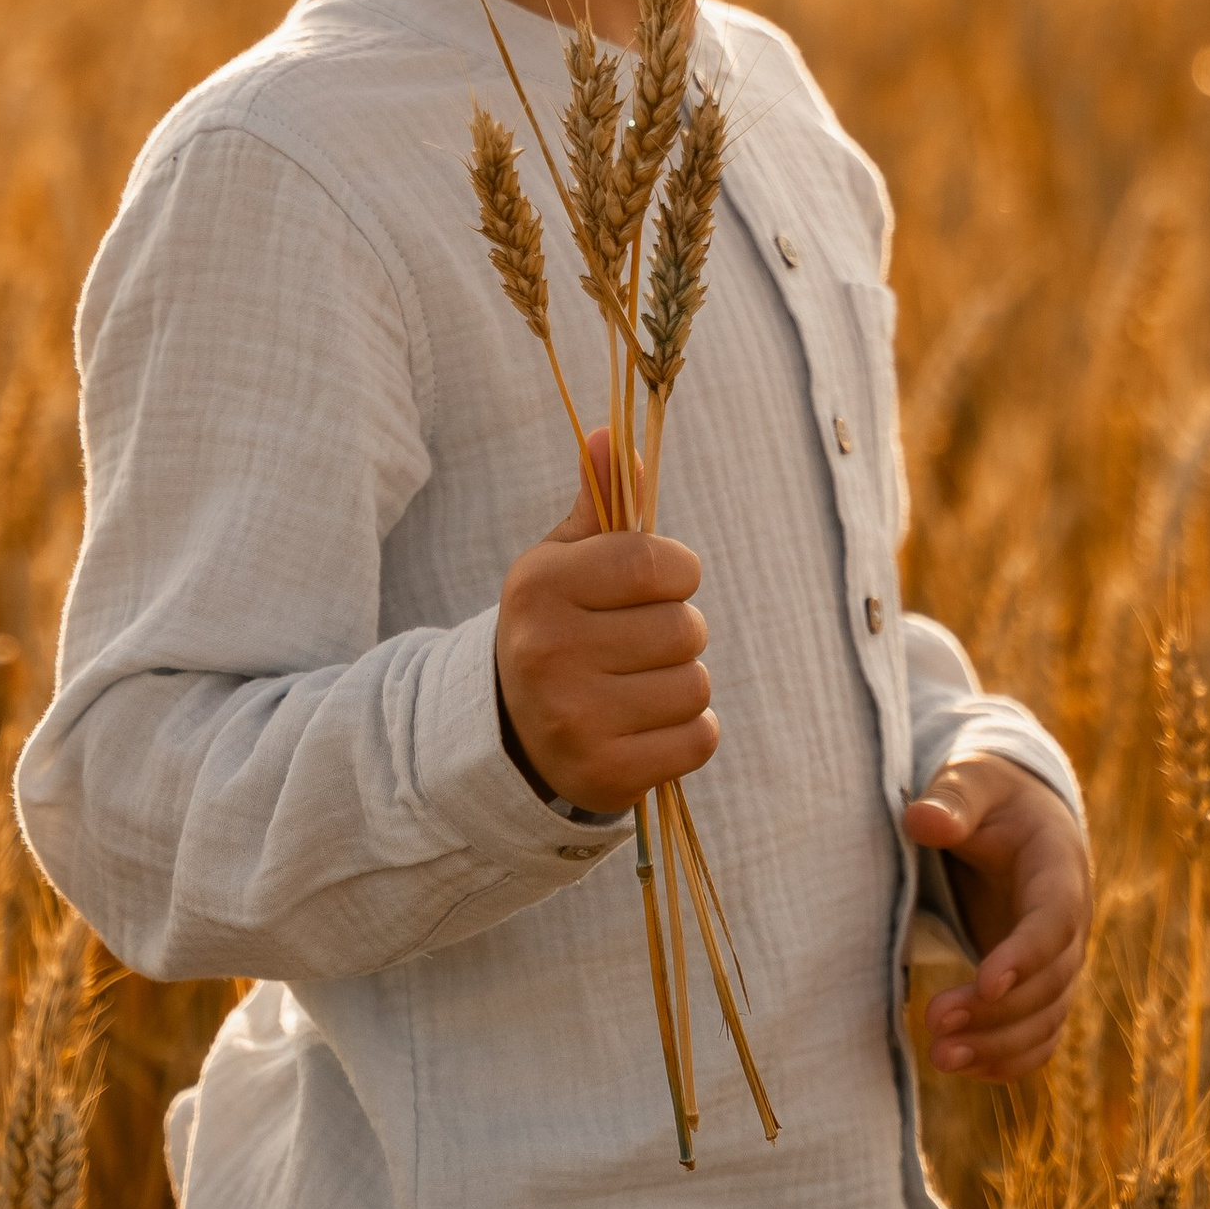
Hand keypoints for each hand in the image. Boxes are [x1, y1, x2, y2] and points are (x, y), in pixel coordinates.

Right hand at [495, 432, 717, 817]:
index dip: (678, 572)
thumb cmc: (557, 625)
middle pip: (686, 629)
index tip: (662, 583)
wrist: (510, 731)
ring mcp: (574, 719)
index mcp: (541, 586)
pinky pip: (699, 739)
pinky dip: (689, 732)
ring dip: (683, 684)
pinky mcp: (603, 775)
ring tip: (640, 686)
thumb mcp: (564, 561)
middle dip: (678, 632)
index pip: (656, 563)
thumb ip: (600, 500)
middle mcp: (550, 652)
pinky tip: (648, 726)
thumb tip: (612, 433)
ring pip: (696, 685)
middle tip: (639, 644)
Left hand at [904, 756, 1092, 1080]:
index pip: (1055, 919)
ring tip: (940, 1057)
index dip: (1025, 954)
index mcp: (1059, 867)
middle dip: (997, 1010)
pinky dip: (1009, 1059)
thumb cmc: (990, 798)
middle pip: (1050, 981)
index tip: (984, 981)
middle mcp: (1072, 922)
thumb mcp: (972, 781)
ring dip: (999, 1045)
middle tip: (935, 1020)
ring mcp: (1060, 960)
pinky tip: (964, 1067)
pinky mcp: (1041, 987)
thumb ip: (953, 799)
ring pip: (1047, 1018)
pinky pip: (1040, 1035)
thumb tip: (921, 821)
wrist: (1018, 820)